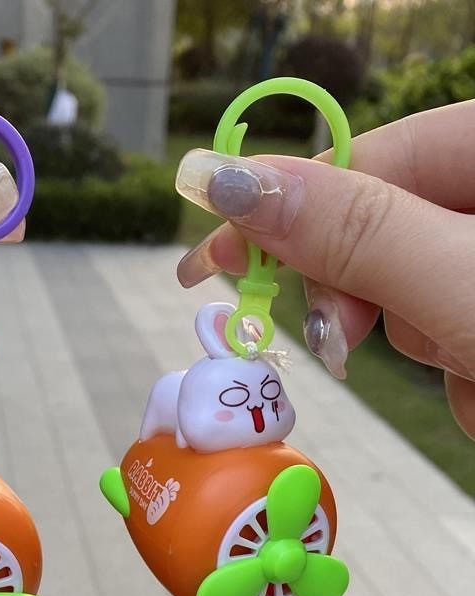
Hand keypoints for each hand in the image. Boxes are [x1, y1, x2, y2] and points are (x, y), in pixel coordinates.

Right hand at [176, 100, 474, 437]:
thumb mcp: (463, 285)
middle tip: (343, 340)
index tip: (217, 256)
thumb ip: (358, 233)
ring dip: (415, 338)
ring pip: (405, 283)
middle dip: (363, 290)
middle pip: (379, 222)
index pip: (368, 157)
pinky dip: (446, 362)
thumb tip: (232, 181)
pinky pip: (436, 321)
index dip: (287, 206)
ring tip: (466, 366)